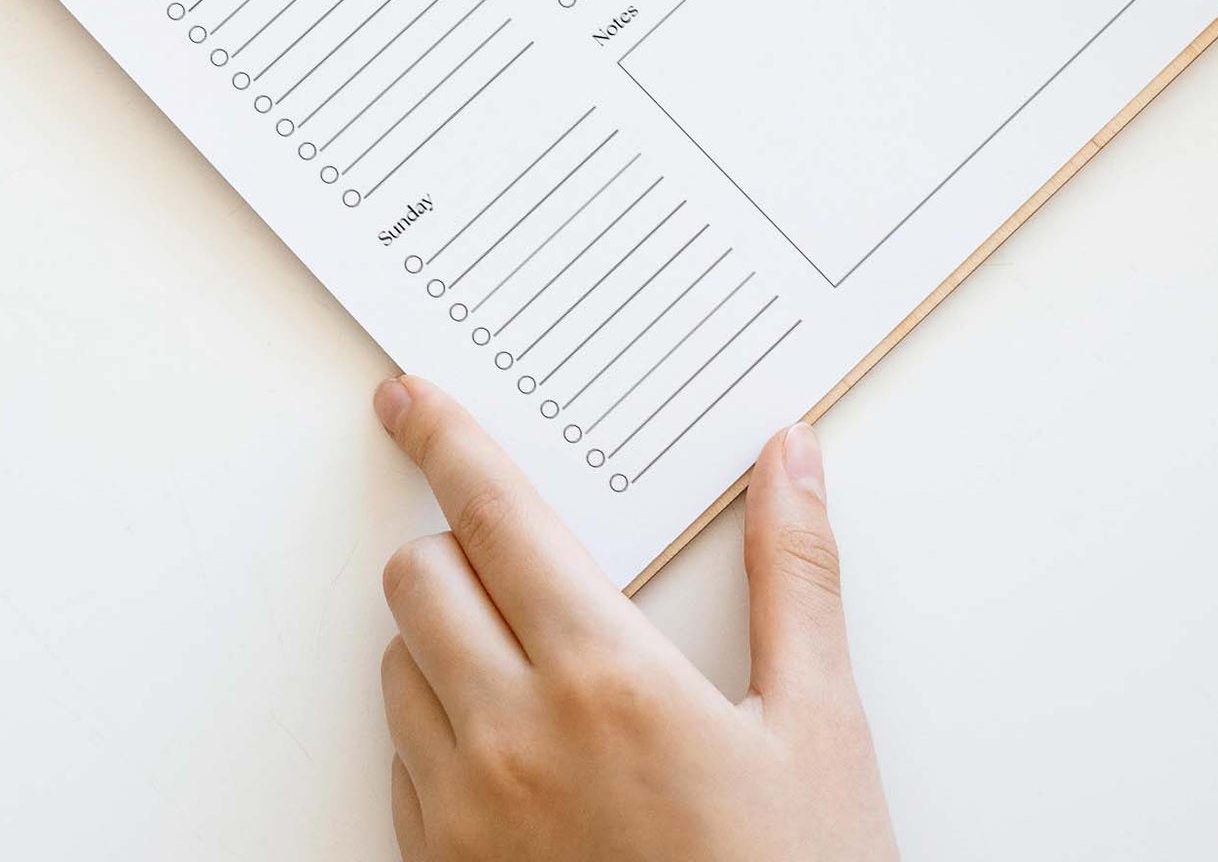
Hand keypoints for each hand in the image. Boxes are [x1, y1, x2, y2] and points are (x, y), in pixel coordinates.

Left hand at [373, 374, 897, 860]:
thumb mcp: (819, 731)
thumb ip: (794, 578)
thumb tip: (790, 457)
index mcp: (604, 676)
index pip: (492, 513)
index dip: (442, 439)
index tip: (408, 397)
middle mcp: (511, 738)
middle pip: (416, 579)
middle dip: (454, 547)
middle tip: (519, 564)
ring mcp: (464, 819)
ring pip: (398, 669)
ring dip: (445, 643)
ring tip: (538, 674)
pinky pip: (400, 766)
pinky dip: (440, 733)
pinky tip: (521, 758)